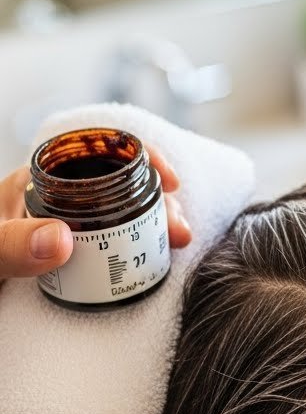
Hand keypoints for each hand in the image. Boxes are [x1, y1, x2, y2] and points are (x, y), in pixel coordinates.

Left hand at [0, 144, 190, 283]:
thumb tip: (62, 239)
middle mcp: (54, 201)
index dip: (141, 156)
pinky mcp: (66, 262)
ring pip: (122, 215)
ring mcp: (62, 231)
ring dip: (155, 226)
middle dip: (158, 201)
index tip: (169, 179)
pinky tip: (154, 261)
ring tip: (176, 247)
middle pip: (121, 185)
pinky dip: (140, 249)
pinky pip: (113, 247)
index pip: (97, 151)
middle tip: (179, 232)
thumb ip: (12, 245)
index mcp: (34, 182)